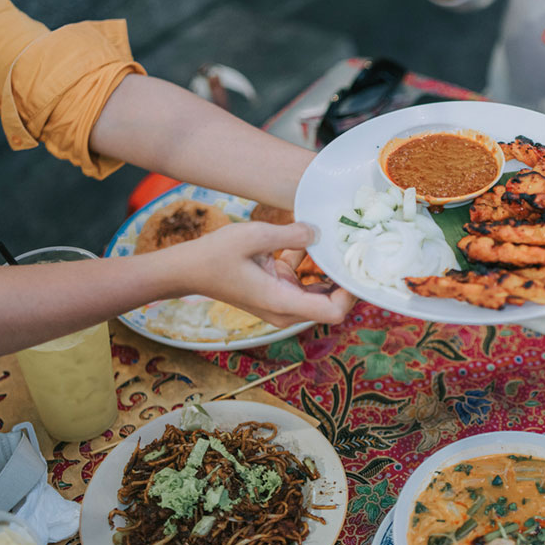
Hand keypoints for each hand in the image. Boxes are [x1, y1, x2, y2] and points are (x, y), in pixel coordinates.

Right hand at [166, 221, 354, 326]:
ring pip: (320, 292)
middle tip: (357, 249)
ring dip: (329, 270)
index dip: (351, 294)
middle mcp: (286, 309)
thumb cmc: (215, 255)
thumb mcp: (254, 236)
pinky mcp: (277, 290)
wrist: (187, 269)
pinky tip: (310, 239)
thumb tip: (319, 232)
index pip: (333, 312)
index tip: (357, 266)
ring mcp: (282, 301)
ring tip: (340, 242)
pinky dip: (310, 265)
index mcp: (282, 303)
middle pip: (332, 303)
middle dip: (345, 279)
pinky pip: (304, 282)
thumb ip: (291, 234)